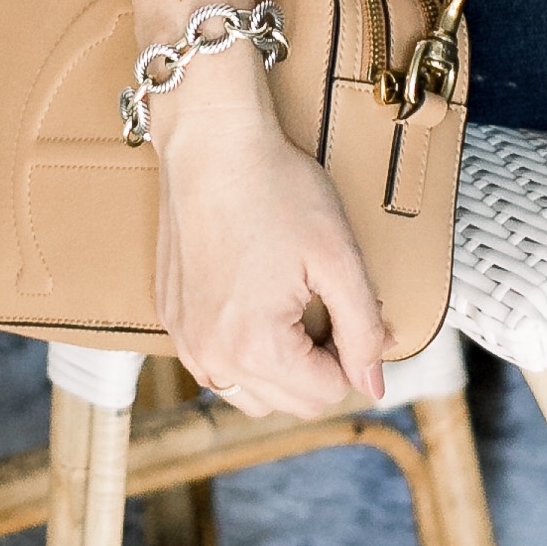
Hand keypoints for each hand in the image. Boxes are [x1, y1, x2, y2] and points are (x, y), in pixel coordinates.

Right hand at [152, 54, 391, 413]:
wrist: (212, 142)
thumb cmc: (275, 187)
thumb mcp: (338, 257)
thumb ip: (363, 328)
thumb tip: (375, 384)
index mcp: (254, 347)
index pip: (325, 394)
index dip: (352, 356)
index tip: (349, 309)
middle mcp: (210, 356)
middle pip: (288, 403)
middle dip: (318, 366)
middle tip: (324, 304)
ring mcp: (185, 338)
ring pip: (249, 393)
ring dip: (280, 369)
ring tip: (292, 309)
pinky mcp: (171, 317)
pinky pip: (216, 364)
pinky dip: (244, 351)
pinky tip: (256, 304)